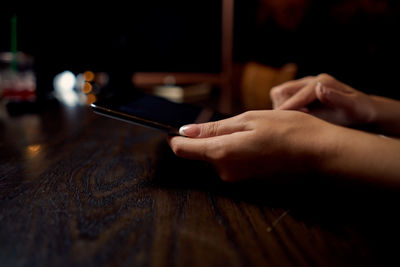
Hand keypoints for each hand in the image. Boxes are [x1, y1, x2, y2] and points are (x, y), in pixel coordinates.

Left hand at [168, 110, 336, 181]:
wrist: (317, 152)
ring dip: (222, 141)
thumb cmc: (285, 130)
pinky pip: (229, 161)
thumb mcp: (248, 120)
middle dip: (206, 136)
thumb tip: (186, 131)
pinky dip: (233, 149)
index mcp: (221, 152)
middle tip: (232, 121)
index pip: (182, 149)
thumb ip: (214, 129)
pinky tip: (254, 140)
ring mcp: (236, 177)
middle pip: (200, 152)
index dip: (176, 137)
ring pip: (216, 155)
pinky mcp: (246, 179)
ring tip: (249, 129)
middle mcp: (224, 170)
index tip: (177, 126)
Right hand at [270, 74, 375, 126]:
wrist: (363, 111)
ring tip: (296, 121)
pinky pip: (282, 99)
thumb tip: (320, 89)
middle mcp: (311, 81)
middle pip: (281, 91)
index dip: (290, 110)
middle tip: (293, 122)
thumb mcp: (353, 107)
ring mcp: (305, 86)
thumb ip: (337, 98)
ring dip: (281, 108)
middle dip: (282, 108)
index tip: (288, 124)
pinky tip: (297, 119)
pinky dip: (284, 110)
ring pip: (279, 94)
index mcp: (322, 82)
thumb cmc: (359, 112)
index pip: (295, 95)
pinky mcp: (301, 94)